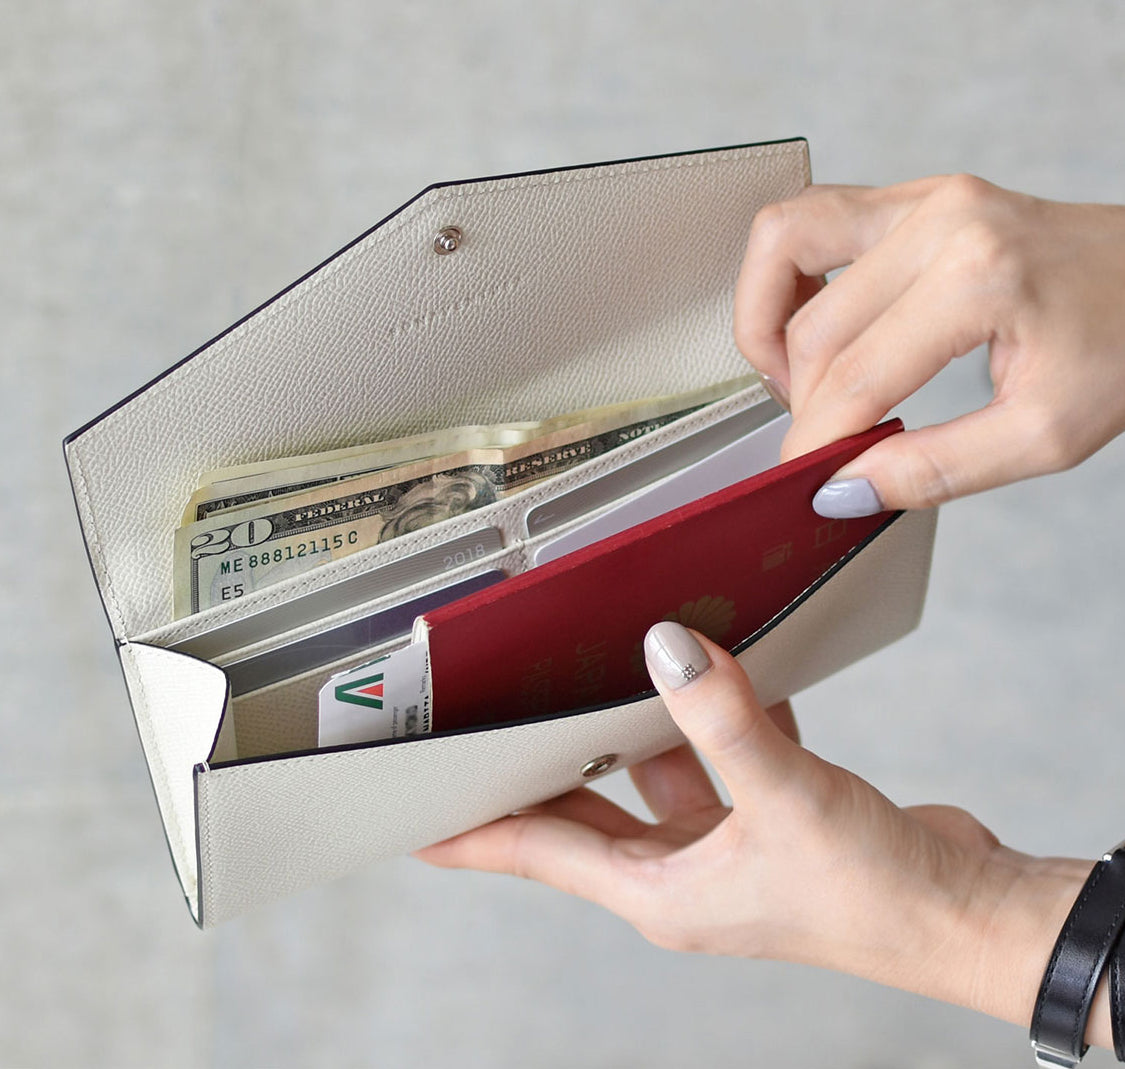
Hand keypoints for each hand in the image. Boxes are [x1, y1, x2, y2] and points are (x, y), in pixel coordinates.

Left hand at [417, 623, 1098, 1037]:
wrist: (967, 914)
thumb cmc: (876, 895)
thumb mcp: (787, 797)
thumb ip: (721, 719)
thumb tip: (667, 647)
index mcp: (661, 893)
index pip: (538, 852)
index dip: (474, 831)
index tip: (417, 819)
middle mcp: (681, 875)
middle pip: (582, 813)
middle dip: (538, 768)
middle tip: (489, 722)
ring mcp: (724, 847)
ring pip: (652, 776)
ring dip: (632, 727)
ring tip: (594, 670)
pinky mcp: (765, 820)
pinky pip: (714, 760)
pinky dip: (706, 721)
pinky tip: (711, 674)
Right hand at [734, 175, 1124, 514]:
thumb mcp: (1047, 434)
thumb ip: (937, 468)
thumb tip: (844, 488)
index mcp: (980, 276)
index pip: (856, 376)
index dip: (816, 441)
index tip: (805, 479)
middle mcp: (942, 220)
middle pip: (813, 324)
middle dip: (800, 401)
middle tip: (821, 444)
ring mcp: (924, 197)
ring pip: (783, 243)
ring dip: (767, 319)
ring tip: (797, 378)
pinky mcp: (915, 197)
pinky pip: (811, 220)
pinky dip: (788, 276)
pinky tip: (810, 325)